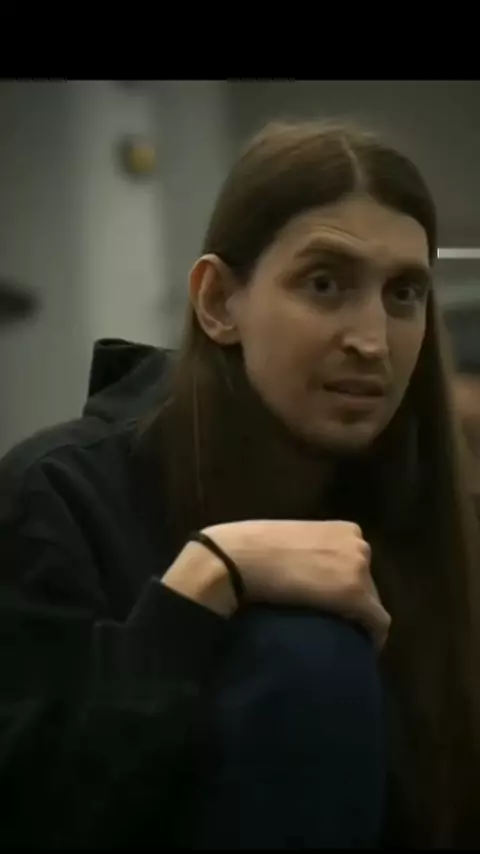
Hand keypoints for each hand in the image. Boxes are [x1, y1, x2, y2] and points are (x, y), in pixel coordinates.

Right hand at [204, 519, 389, 648]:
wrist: (239, 558)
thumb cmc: (251, 546)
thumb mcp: (293, 541)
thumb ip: (309, 552)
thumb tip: (306, 572)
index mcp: (345, 529)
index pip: (357, 563)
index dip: (346, 584)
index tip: (332, 602)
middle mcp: (359, 544)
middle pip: (367, 582)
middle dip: (354, 603)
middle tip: (332, 622)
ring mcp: (359, 568)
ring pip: (371, 602)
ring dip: (357, 619)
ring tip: (337, 636)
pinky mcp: (356, 595)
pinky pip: (378, 622)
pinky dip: (373, 637)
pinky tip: (360, 650)